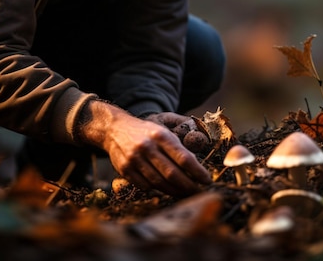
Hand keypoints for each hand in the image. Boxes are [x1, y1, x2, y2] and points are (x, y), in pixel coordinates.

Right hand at [79, 102, 210, 195]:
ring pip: (159, 182)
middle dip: (188, 186)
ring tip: (186, 194)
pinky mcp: (124, 169)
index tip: (207, 180)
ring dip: (175, 191)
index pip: (183, 158)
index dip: (197, 172)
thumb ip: (177, 148)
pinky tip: (167, 190)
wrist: (115, 129)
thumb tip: (196, 167)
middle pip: (172, 173)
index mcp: (160, 135)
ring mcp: (134, 159)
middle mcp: (147, 147)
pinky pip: (145, 186)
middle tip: (199, 192)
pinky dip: (158, 190)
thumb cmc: (145, 132)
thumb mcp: (163, 132)